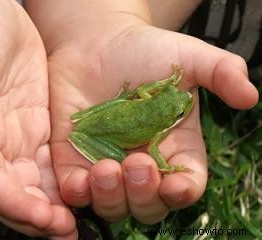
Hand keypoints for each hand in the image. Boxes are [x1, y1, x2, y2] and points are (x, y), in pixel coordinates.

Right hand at [0, 0, 76, 237]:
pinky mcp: (37, 127)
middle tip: (66, 232)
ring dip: (52, 207)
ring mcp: (17, 137)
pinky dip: (64, 182)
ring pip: (34, 184)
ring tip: (75, 225)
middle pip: (13, 192)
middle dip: (36, 216)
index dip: (13, 203)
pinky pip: (51, 163)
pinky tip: (83, 192)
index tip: (42, 218)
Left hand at [26, 1, 257, 223]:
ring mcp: (107, 164)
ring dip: (111, 197)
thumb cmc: (143, 50)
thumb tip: (250, 96)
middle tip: (137, 164)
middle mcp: (142, 162)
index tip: (174, 185)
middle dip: (144, 196)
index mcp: (174, 147)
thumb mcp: (187, 57)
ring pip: (113, 205)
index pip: (185, 184)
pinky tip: (77, 181)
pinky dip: (78, 194)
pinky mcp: (75, 161)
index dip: (182, 192)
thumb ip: (221, 73)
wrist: (95, 43)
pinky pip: (77, 191)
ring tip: (105, 169)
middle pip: (148, 205)